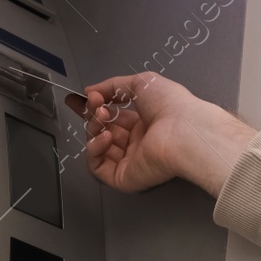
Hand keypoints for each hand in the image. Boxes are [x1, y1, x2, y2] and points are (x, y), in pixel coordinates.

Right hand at [68, 74, 255, 196]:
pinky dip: (95, 150)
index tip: (78, 98)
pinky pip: (98, 166)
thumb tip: (90, 90)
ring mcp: (130, 161)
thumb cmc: (169, 104)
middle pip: (103, 130)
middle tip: (94, 104)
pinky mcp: (123, 177)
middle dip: (93, 114)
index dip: (94, 107)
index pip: (113, 116)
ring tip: (102, 117)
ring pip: (98, 146)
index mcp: (144, 122)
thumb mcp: (141, 82)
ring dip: (94, 128)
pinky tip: (104, 136)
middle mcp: (136, 141)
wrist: (183, 131)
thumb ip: (113, 85)